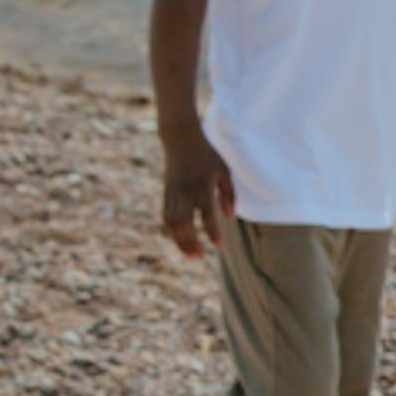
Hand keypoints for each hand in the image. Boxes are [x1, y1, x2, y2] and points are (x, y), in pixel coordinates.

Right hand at [160, 128, 235, 258]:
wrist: (180, 138)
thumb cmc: (207, 155)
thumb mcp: (223, 170)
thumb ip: (229, 194)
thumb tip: (230, 218)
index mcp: (202, 185)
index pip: (206, 214)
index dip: (212, 231)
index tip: (219, 247)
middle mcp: (185, 191)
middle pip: (184, 223)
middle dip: (191, 242)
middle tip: (200, 257)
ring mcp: (172, 192)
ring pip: (172, 222)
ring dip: (180, 241)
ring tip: (191, 255)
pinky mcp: (165, 193)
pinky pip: (166, 216)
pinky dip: (172, 231)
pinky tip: (180, 241)